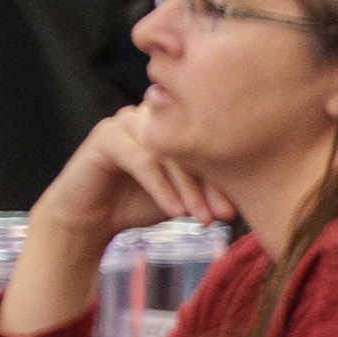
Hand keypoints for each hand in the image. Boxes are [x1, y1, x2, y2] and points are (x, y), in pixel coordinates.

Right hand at [38, 99, 235, 249]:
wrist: (89, 220)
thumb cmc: (139, 204)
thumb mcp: (182, 196)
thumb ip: (207, 188)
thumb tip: (248, 197)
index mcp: (173, 122)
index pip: (207, 143)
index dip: (224, 178)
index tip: (235, 210)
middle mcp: (151, 116)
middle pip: (191, 144)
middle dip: (210, 184)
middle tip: (223, 216)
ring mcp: (126, 121)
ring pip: (168, 152)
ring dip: (187, 188)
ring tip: (200, 219)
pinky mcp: (105, 136)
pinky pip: (141, 160)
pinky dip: (161, 188)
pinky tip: (175, 212)